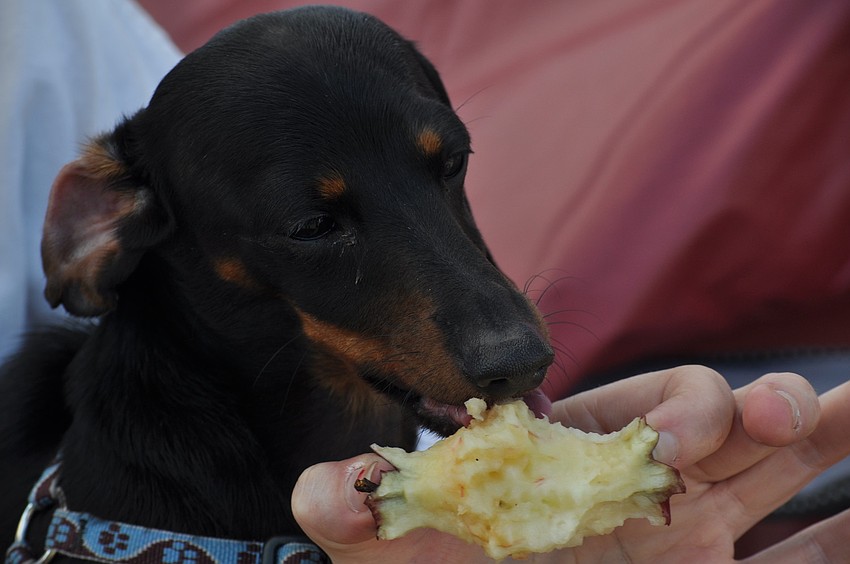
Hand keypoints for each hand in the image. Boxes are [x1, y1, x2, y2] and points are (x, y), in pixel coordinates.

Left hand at [291, 366, 849, 561]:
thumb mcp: (396, 551)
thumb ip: (353, 510)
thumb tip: (320, 493)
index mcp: (577, 460)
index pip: (643, 408)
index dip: (675, 407)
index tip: (679, 439)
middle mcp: (645, 490)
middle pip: (723, 429)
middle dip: (760, 408)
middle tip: (774, 416)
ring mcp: (696, 543)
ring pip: (776, 476)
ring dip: (822, 437)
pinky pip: (802, 558)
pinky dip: (843, 531)